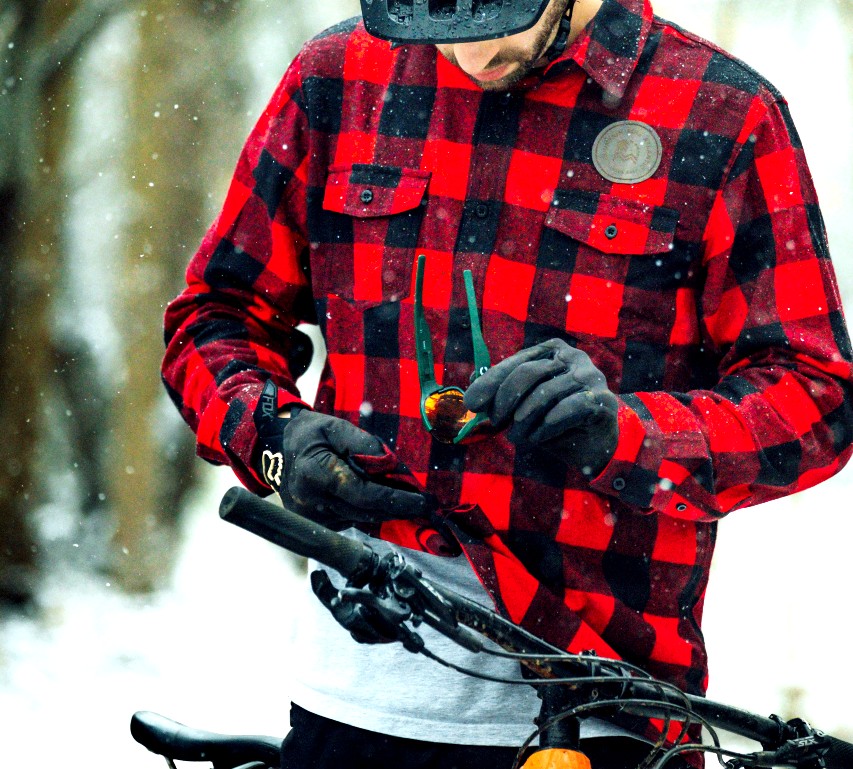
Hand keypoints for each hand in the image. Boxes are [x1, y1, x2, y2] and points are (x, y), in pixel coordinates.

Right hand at [254, 382, 428, 528]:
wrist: (276, 453)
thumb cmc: (310, 436)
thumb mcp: (336, 427)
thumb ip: (366, 445)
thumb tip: (395, 468)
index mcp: (314, 473)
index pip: (364, 494)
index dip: (396, 500)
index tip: (423, 501)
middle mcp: (311, 502)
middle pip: (367, 512)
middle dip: (399, 507)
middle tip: (426, 502)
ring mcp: (313, 518)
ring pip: (363, 519)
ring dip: (387, 510)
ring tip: (406, 497)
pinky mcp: (318, 525)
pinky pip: (353, 521)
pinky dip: (370, 511)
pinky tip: (379, 499)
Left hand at [464, 339, 617, 476]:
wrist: (595, 447)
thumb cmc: (555, 424)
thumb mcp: (523, 410)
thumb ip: (501, 397)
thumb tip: (469, 390)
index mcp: (551, 352)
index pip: (515, 363)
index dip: (491, 382)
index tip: (471, 403)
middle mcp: (572, 357)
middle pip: (529, 373)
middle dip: (505, 401)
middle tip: (496, 423)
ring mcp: (590, 376)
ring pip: (546, 393)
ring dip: (525, 421)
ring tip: (518, 437)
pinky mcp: (602, 399)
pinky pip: (569, 407)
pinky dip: (549, 424)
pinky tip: (539, 436)